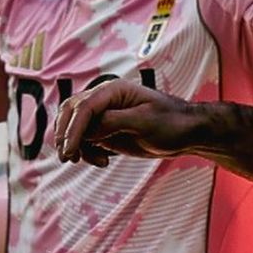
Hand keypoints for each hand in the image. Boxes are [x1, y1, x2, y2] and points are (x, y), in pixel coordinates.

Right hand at [54, 81, 197, 167]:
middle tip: (69, 158)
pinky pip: (86, 140)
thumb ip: (113, 122)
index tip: (69, 151)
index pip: (84, 107)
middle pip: (71, 113)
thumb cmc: (171, 122)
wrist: (186, 133)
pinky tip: (103, 162)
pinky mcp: (107, 131)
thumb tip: (86, 130)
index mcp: (114, 90)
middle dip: (66, 135)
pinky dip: (87, 152)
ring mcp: (104, 116)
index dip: (73, 129)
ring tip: (90, 161)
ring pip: (75, 127)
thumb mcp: (144, 121)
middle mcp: (105, 100)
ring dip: (76, 146)